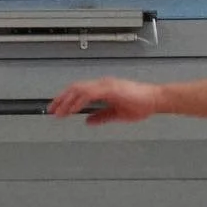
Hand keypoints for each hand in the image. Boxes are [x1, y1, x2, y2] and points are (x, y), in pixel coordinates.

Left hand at [46, 77, 161, 123]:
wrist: (156, 99)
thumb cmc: (142, 104)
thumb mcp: (117, 114)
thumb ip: (101, 117)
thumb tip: (88, 121)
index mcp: (104, 88)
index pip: (79, 91)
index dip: (66, 99)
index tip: (57, 109)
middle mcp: (102, 84)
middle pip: (75, 88)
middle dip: (61, 99)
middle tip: (51, 111)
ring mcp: (105, 85)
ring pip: (79, 89)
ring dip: (66, 101)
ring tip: (58, 112)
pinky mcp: (110, 89)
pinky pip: (89, 93)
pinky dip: (78, 101)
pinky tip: (72, 109)